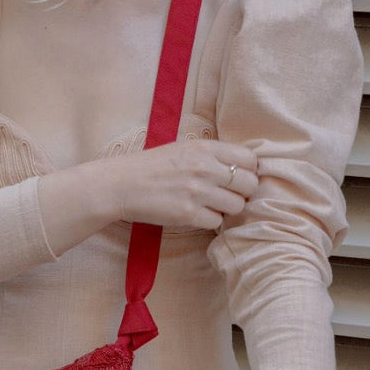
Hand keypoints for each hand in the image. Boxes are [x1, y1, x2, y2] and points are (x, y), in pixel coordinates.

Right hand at [110, 139, 258, 230]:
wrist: (119, 185)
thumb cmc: (150, 167)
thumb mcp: (182, 148)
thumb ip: (211, 155)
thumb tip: (243, 167)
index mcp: (204, 148)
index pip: (251, 159)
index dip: (248, 171)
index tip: (237, 177)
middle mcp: (204, 168)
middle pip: (250, 185)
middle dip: (242, 192)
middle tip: (226, 194)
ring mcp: (197, 192)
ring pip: (237, 206)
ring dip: (227, 209)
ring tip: (209, 205)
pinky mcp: (188, 214)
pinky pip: (217, 222)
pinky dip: (209, 221)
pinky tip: (195, 214)